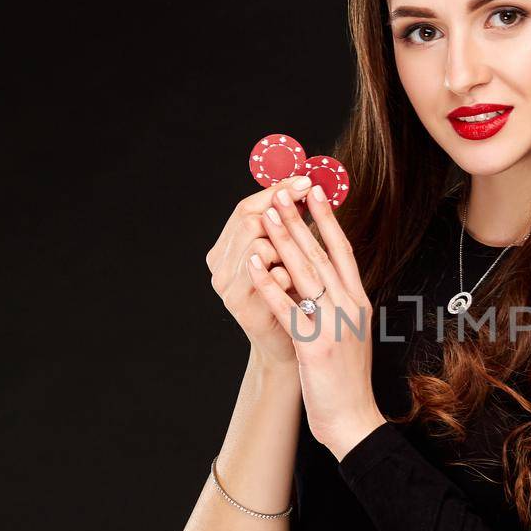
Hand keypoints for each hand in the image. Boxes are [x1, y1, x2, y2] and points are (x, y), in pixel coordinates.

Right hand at [205, 174, 314, 365]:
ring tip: (300, 255)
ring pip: (257, 245)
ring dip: (285, 245)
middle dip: (282, 209)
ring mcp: (227, 286)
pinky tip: (297, 283)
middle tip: (309, 198)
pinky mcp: (241, 307)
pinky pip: (266, 278)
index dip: (278, 191)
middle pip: (248, 220)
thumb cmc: (294, 301)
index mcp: (229, 248)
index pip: (248, 207)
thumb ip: (290, 227)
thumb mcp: (290, 258)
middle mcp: (221, 264)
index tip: (307, 181)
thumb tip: (309, 186)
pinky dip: (286, 276)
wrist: (290, 349)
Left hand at [245, 183, 386, 458]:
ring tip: (267, 213)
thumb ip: (339, 300)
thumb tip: (319, 272)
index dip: (329, 219)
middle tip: (283, 191)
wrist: (353, 417)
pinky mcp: (315, 345)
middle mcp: (350, 306)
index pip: (343, 250)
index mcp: (359, 300)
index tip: (316, 191)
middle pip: (322, 254)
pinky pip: (289, 307)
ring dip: (285, 240)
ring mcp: (334, 324)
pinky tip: (256, 263)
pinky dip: (270, 283)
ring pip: (306, 273)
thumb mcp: (350, 329)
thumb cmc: (347, 376)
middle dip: (301, 220)